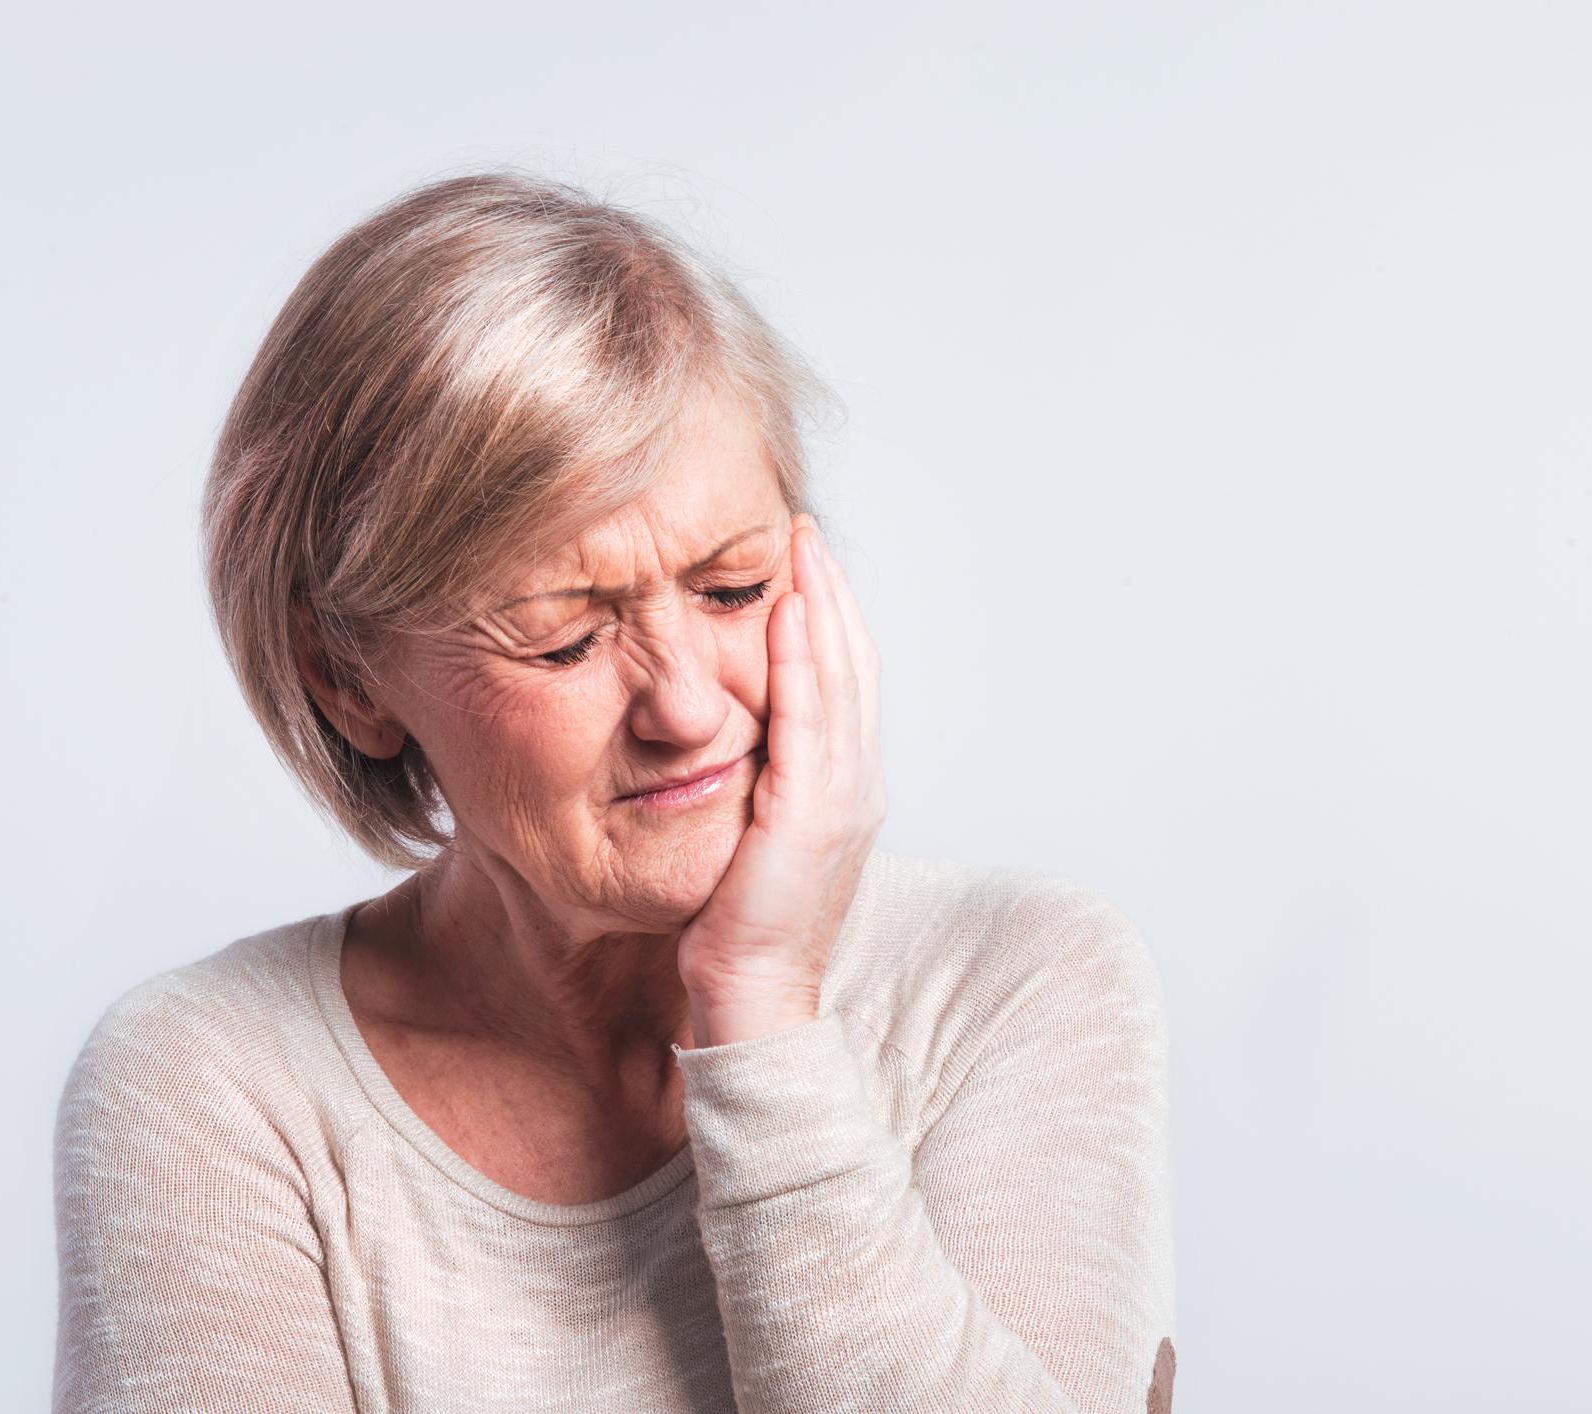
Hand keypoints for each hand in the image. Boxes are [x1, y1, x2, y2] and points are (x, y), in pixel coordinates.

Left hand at [678, 516, 885, 1046]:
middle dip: (831, 593)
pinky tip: (787, 611)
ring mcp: (841, 799)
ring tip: (799, 548)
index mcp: (848, 790)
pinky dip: (803, 659)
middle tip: (805, 532)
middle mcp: (857, 786)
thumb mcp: (755, 836)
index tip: (804, 564)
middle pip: (855, 665)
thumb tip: (734, 739)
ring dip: (822, 606)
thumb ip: (759, 783)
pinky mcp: (810, 813)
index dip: (831, 620)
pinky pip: (809, 718)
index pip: (847, 684)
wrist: (752, 996)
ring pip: (842, 679)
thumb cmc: (740, 929)